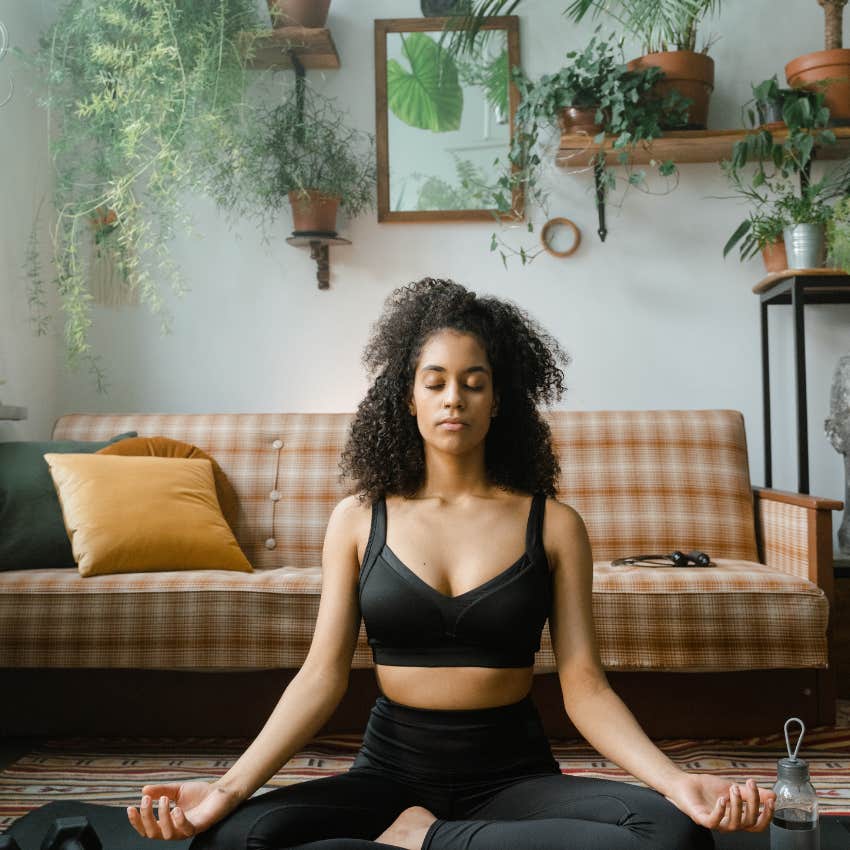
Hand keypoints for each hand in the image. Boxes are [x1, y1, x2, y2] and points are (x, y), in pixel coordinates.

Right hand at [126, 780, 241, 839]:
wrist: (221, 790)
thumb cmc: (200, 793)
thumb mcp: (177, 790)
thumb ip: (160, 790)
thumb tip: (143, 789)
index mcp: (168, 823)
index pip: (147, 829)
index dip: (137, 822)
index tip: (130, 807)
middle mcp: (175, 829)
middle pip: (153, 833)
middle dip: (146, 818)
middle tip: (145, 800)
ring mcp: (187, 829)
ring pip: (167, 833)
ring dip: (161, 816)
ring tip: (163, 799)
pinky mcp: (199, 826)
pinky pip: (186, 829)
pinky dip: (179, 821)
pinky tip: (176, 809)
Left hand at [664, 773, 775, 832]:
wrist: (684, 783)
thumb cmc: (707, 788)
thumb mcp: (733, 788)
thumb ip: (751, 793)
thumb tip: (773, 794)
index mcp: (737, 817)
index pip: (757, 824)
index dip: (767, 815)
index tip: (771, 800)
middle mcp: (728, 823)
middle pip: (748, 822)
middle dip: (752, 803)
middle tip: (749, 785)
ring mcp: (715, 822)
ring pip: (734, 824)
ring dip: (737, 805)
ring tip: (734, 788)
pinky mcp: (702, 819)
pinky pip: (714, 822)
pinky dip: (720, 811)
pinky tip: (722, 799)